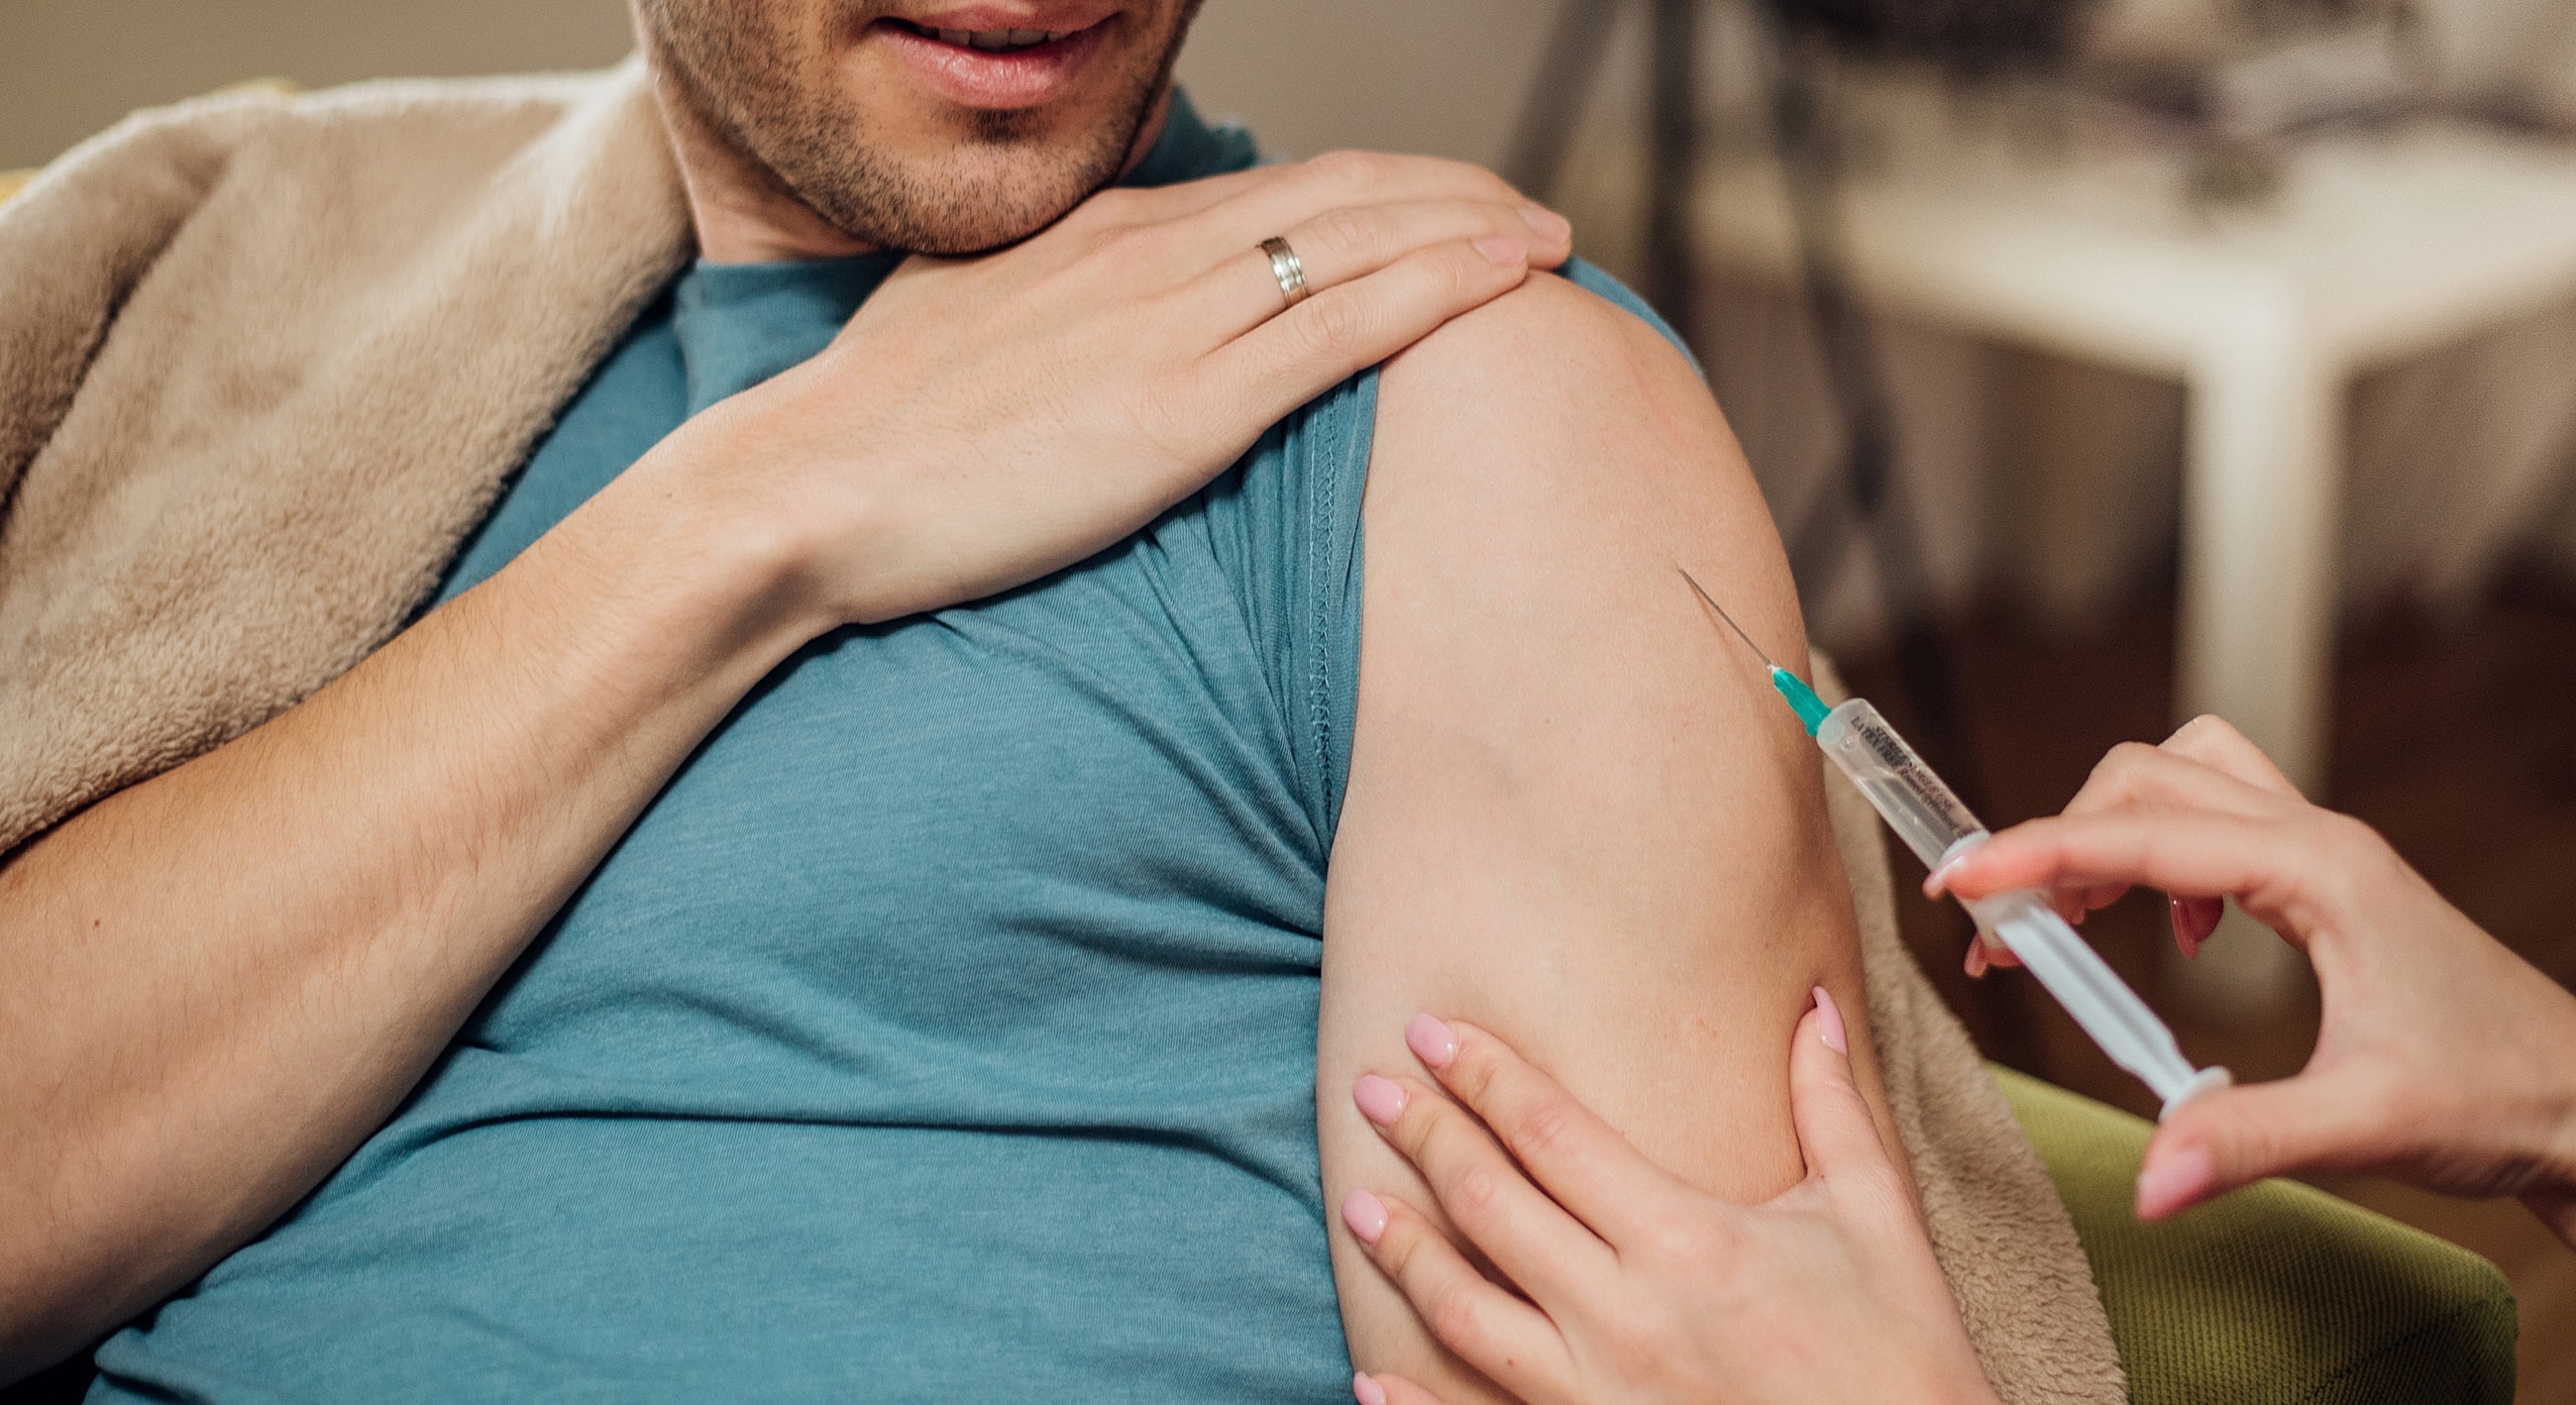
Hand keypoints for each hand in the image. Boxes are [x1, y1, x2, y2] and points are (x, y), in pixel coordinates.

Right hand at [640, 151, 1571, 626]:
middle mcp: (1153, 252)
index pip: (1278, 189)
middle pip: (1344, 192)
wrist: (806, 490)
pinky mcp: (1188, 404)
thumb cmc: (876, 435)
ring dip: (1476, 228)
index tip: (1442, 212)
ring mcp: (1175, 322)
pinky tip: (1514, 278)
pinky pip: (1346, 322)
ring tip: (1555, 239)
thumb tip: (1099, 319)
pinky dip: (1447, 285)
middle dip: (1452, 193)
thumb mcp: (969, 329)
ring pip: (1364, 240)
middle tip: (1530, 213)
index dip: (1380, 195)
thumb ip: (1055, 309)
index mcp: (1104, 236)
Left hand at [1338, 1000, 1998, 1404]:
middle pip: (1489, 1206)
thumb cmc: (1902, 1357)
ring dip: (1402, 1252)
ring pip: (1464, 1311)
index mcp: (1689, 1241)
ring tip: (1356, 1205)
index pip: (1551, 1133)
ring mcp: (1599, 1398)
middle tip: (1369, 1091)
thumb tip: (1811, 1005)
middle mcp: (1628, 1316)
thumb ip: (1831, 1108)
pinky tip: (1370, 1371)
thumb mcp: (1875, 1222)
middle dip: (1422, 1138)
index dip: (1482, 1075)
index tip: (1428, 1032)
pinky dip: (1412, 1402)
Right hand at [1931, 716, 2575, 1242]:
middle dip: (2060, 841)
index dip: (2037, 853)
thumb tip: (2145, 1183)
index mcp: (2320, 871)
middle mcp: (2315, 838)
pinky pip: (2212, 819)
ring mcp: (2320, 849)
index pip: (2144, 833)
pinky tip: (2173, 934)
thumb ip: (2245, 1142)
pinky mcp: (2321, 877)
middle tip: (2009, 934)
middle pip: (2147, 779)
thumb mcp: (2366, 1124)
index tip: (1959, 881)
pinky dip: (2158, 854)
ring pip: (2179, 779)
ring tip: (2073, 922)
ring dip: (2108, 831)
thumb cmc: (2501, 1095)